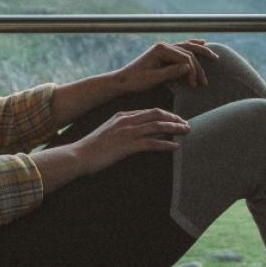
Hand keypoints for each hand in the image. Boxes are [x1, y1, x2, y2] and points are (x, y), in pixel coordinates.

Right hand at [71, 108, 188, 175]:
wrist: (78, 155)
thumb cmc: (92, 147)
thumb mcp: (107, 131)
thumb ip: (121, 128)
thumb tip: (133, 133)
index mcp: (122, 115)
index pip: (149, 111)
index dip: (165, 114)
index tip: (175, 119)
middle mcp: (127, 120)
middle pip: (157, 115)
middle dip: (174, 119)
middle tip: (186, 124)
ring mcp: (127, 132)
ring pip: (157, 127)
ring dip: (175, 129)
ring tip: (186, 131)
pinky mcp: (127, 146)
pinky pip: (152, 143)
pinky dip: (166, 144)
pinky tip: (175, 146)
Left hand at [115, 39, 218, 91]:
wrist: (123, 80)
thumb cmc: (135, 80)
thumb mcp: (153, 79)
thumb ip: (170, 72)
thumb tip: (189, 67)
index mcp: (161, 49)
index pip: (185, 58)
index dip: (192, 72)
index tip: (195, 86)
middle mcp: (163, 45)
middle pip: (188, 51)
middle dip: (199, 65)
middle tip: (206, 80)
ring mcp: (164, 47)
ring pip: (187, 47)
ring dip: (200, 53)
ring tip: (214, 57)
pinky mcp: (164, 52)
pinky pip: (182, 47)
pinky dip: (192, 45)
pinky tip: (202, 43)